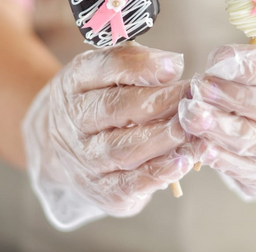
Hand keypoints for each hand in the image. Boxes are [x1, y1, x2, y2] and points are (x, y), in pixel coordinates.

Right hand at [23, 42, 192, 229]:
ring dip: (164, 138)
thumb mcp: (102, 74)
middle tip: (193, 98)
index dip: (141, 66)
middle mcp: (74, 119)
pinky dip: (158, 173)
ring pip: (123, 148)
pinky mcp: (98, 189)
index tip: (175, 65)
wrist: (61, 146)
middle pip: (115, 107)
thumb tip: (173, 66)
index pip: (104, 67)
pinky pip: (127, 184)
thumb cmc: (96, 101)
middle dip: (161, 102)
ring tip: (194, 129)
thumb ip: (134, 66)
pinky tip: (184, 161)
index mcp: (75, 82)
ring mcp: (82, 157)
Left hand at [179, 44, 255, 200]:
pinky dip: (225, 160)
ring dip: (222, 130)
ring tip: (193, 117)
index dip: (248, 66)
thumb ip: (255, 61)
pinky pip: (251, 173)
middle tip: (201, 88)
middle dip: (233, 98)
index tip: (217, 60)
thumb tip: (219, 63)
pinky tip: (203, 147)